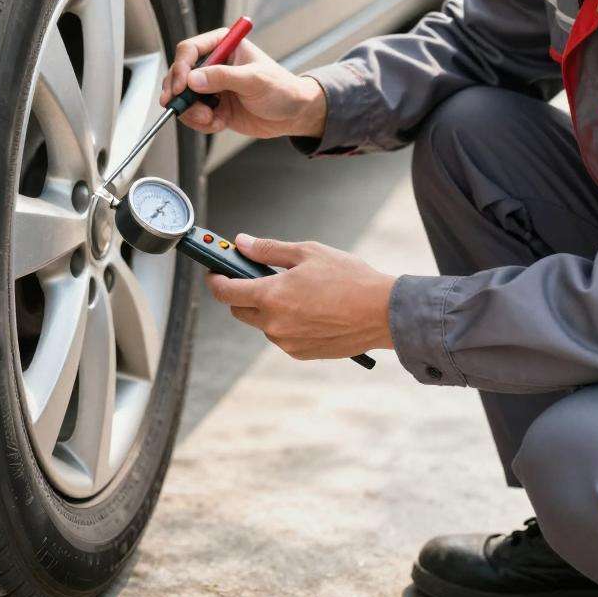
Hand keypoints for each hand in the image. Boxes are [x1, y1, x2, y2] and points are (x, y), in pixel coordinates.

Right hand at [159, 28, 325, 139]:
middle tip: (185, 107)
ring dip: (192, 112)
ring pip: (183, 98)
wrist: (293, 114)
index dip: (181, 69)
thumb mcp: (253, 80)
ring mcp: (211, 86)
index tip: (182, 87)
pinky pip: (193, 115)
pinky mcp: (213, 106)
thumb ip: (223, 77)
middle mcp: (213, 64)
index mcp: (223, 45)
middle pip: (180, 74)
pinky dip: (202, 123)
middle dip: (181, 94)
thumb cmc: (281, 89)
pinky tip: (219, 123)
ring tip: (210, 119)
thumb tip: (193, 79)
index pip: (189, 50)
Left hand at [203, 234, 395, 359]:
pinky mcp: (301, 353)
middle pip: (239, 310)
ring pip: (262, 324)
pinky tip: (308, 309)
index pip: (225, 292)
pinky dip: (286, 323)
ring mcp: (287, 342)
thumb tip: (242, 243)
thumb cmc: (349, 278)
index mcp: (271, 296)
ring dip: (267, 309)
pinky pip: (282, 336)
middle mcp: (274, 324)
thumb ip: (269, 249)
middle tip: (257, 277)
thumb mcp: (307, 252)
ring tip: (295, 292)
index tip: (215, 272)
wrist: (382, 312)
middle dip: (241, 293)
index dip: (216, 280)